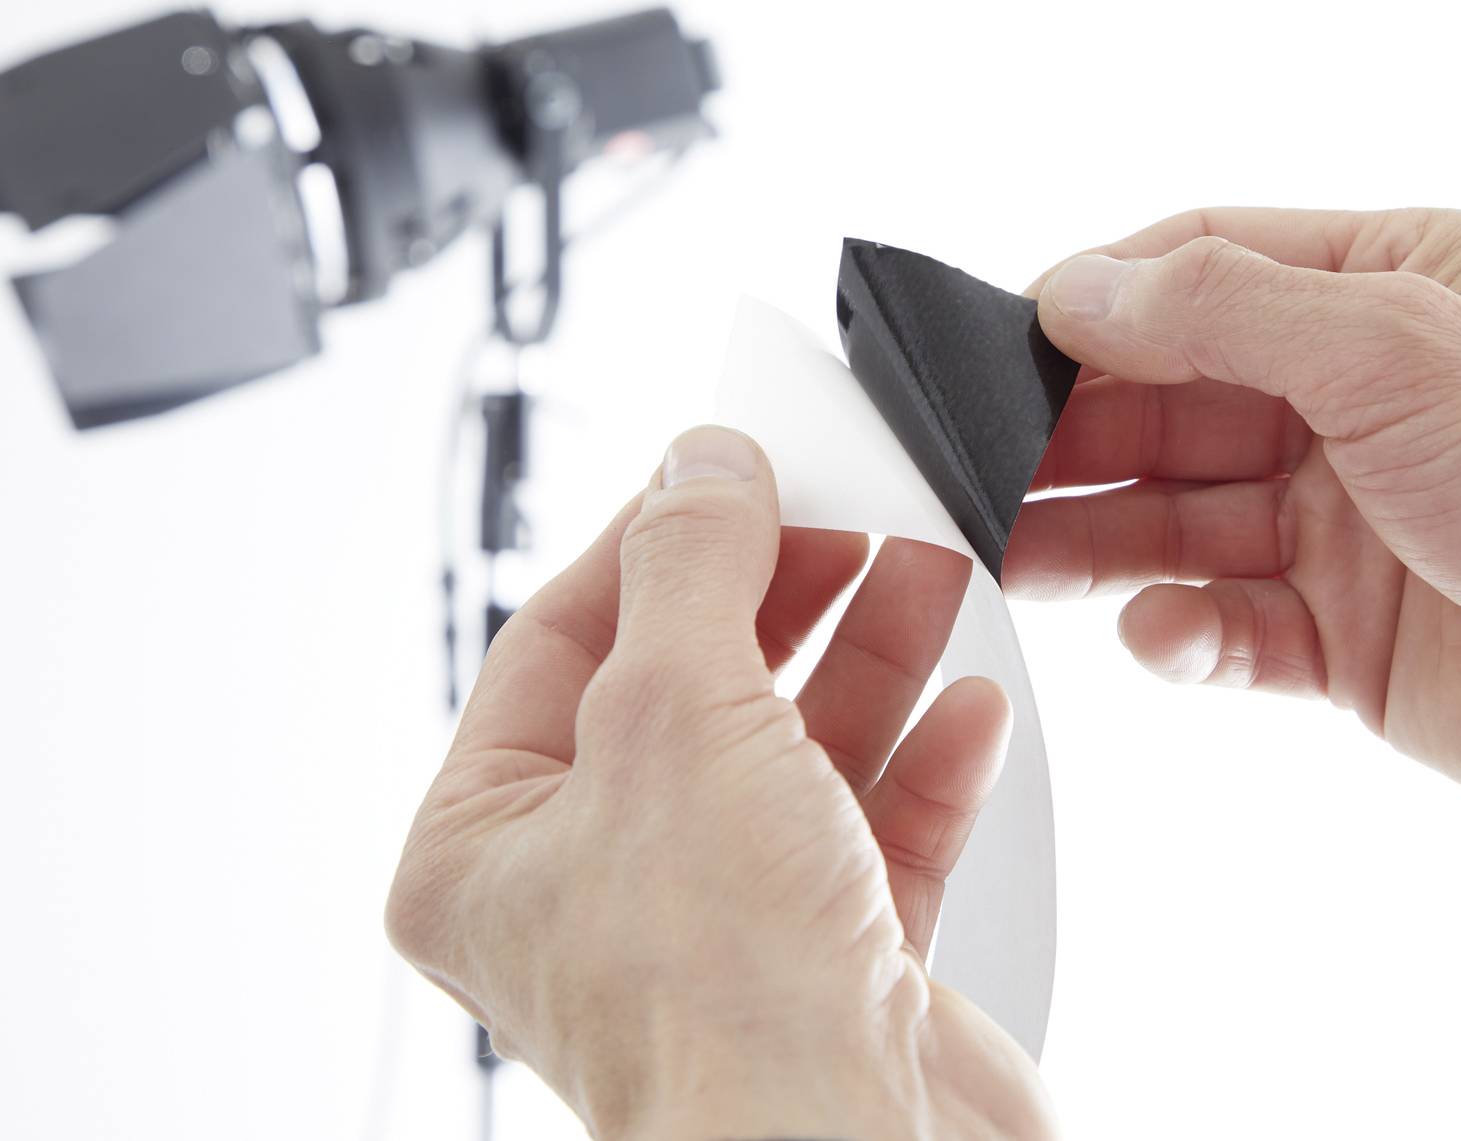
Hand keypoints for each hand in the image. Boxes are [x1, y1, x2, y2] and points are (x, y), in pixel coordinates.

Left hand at [387, 426, 1055, 1139]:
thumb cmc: (718, 994)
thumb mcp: (679, 717)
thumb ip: (690, 568)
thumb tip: (701, 465)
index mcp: (491, 845)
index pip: (559, 641)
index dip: (650, 542)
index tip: (731, 469)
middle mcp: (596, 889)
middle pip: (690, 687)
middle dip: (782, 593)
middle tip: (850, 511)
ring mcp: (718, 928)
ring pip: (793, 753)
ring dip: (869, 658)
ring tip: (929, 570)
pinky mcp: (830, 963)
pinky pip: (872, 832)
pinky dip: (922, 762)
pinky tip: (969, 708)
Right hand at [1009, 208, 1460, 840]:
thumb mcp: (1389, 346)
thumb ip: (1219, 309)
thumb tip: (1081, 287)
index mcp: (1390, 289)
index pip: (1206, 268)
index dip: (1101, 299)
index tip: (1003, 337)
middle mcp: (1362, 398)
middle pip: (1174, 401)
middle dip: (1078, 433)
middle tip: (981, 463)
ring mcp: (1351, 519)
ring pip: (1184, 517)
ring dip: (1099, 537)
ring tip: (1015, 553)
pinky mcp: (1348, 634)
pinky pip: (1230, 625)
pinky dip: (1185, 633)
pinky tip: (1167, 635)